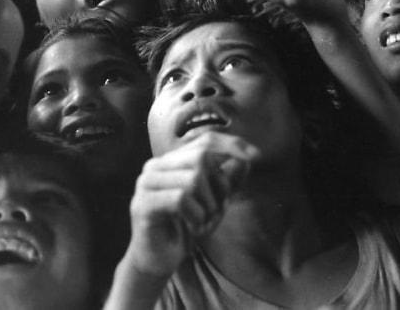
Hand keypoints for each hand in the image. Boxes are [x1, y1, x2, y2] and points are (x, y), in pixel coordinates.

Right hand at [124, 133, 257, 276]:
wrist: (158, 260)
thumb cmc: (186, 227)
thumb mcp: (214, 200)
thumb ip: (228, 178)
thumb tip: (246, 157)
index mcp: (171, 160)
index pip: (205, 140)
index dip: (231, 145)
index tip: (255, 156)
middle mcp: (155, 166)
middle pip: (201, 157)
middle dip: (220, 184)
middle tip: (218, 209)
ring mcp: (146, 184)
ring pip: (193, 179)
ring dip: (209, 206)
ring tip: (205, 222)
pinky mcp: (143, 204)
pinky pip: (181, 199)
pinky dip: (196, 215)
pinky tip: (193, 228)